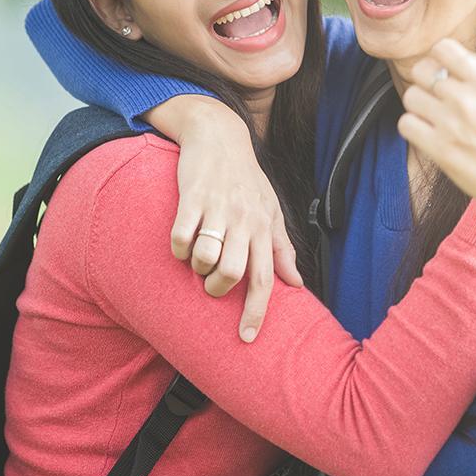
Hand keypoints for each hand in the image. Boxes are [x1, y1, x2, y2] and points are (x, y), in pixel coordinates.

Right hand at [144, 95, 302, 341]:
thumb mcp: (271, 211)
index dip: (255, 311)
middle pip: (232, 273)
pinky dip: (177, 248)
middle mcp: (245, 221)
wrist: (219, 137)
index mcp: (265, 228)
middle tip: (211, 283)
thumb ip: (282, 249)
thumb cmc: (247, 181)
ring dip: (196, 267)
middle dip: (217, 289)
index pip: (265, 278)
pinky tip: (181, 241)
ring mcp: (218, 209)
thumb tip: (298, 283)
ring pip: (205, 258)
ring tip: (197, 257)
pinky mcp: (191, 198)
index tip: (246, 337)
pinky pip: (180, 237)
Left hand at [397, 39, 475, 221]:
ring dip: (418, 105)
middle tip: (434, 94)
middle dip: (425, 80)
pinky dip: (413, 127)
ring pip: (411, 96)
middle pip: (423, 70)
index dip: (438, 57)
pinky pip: (405, 123)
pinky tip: (426, 132)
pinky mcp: (438, 149)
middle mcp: (468, 100)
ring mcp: (451, 124)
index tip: (441, 69)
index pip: (445, 48)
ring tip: (432, 116)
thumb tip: (448, 59)